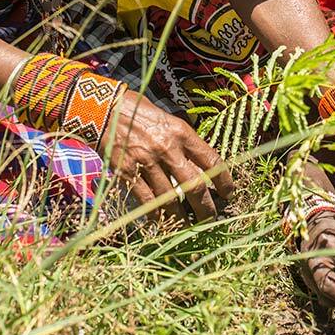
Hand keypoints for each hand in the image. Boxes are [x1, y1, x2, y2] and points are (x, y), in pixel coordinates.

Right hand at [100, 89, 234, 223]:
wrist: (106, 110)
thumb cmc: (140, 112)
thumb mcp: (169, 120)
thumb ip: (184, 142)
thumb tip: (200, 164)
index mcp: (182, 133)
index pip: (211, 160)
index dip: (224, 180)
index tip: (229, 193)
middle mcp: (168, 148)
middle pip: (195, 186)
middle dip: (206, 207)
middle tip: (211, 218)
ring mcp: (147, 162)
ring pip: (170, 198)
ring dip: (180, 216)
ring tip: (187, 224)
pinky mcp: (128, 172)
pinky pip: (146, 200)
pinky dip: (155, 214)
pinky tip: (160, 221)